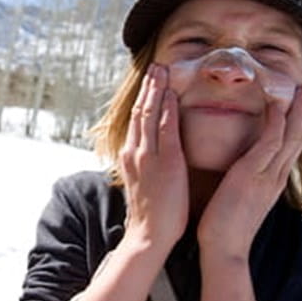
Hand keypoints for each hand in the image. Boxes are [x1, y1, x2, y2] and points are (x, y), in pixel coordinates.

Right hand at [119, 63, 188, 252]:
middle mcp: (134, 151)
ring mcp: (148, 156)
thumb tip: (149, 152)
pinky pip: (165, 129)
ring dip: (156, 90)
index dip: (142, 98)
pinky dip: (167, 109)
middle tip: (155, 66)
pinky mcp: (166, 162)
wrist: (148, 234)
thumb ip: (144, 163)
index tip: (150, 81)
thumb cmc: (149, 211)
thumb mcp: (141, 182)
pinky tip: (171, 93)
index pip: (136, 120)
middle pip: (140, 111)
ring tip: (162, 70)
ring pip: (149, 115)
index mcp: (130, 155)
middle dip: (148, 87)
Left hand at [197, 86, 301, 260]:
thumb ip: (248, 180)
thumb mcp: (243, 197)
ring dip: (298, 112)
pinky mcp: (250, 176)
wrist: (224, 247)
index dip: (297, 124)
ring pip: (289, 138)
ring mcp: (266, 176)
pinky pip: (268, 145)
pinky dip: (276, 125)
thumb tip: (245, 168)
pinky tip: (278, 107)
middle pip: (297, 138)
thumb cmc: (227, 224)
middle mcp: (274, 176)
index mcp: (272, 179)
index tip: (301, 105)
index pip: (289, 146)